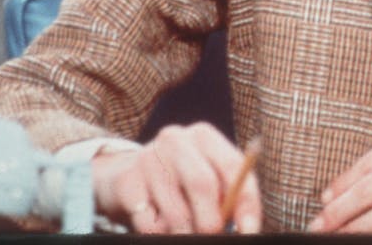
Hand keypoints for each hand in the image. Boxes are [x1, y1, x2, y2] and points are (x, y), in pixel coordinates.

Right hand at [89, 123, 261, 234]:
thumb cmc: (177, 182)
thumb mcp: (204, 178)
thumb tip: (244, 229)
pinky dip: (160, 234)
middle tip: (212, 236)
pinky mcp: (126, 181)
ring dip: (185, 233)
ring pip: (176, 210)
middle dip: (211, 221)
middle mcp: (175, 140)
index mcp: (204, 136)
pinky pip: (149, 222)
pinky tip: (159, 227)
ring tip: (186, 235)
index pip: (233, 167)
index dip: (245, 202)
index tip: (249, 231)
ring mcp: (147, 158)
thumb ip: (225, 197)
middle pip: (202, 184)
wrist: (122, 175)